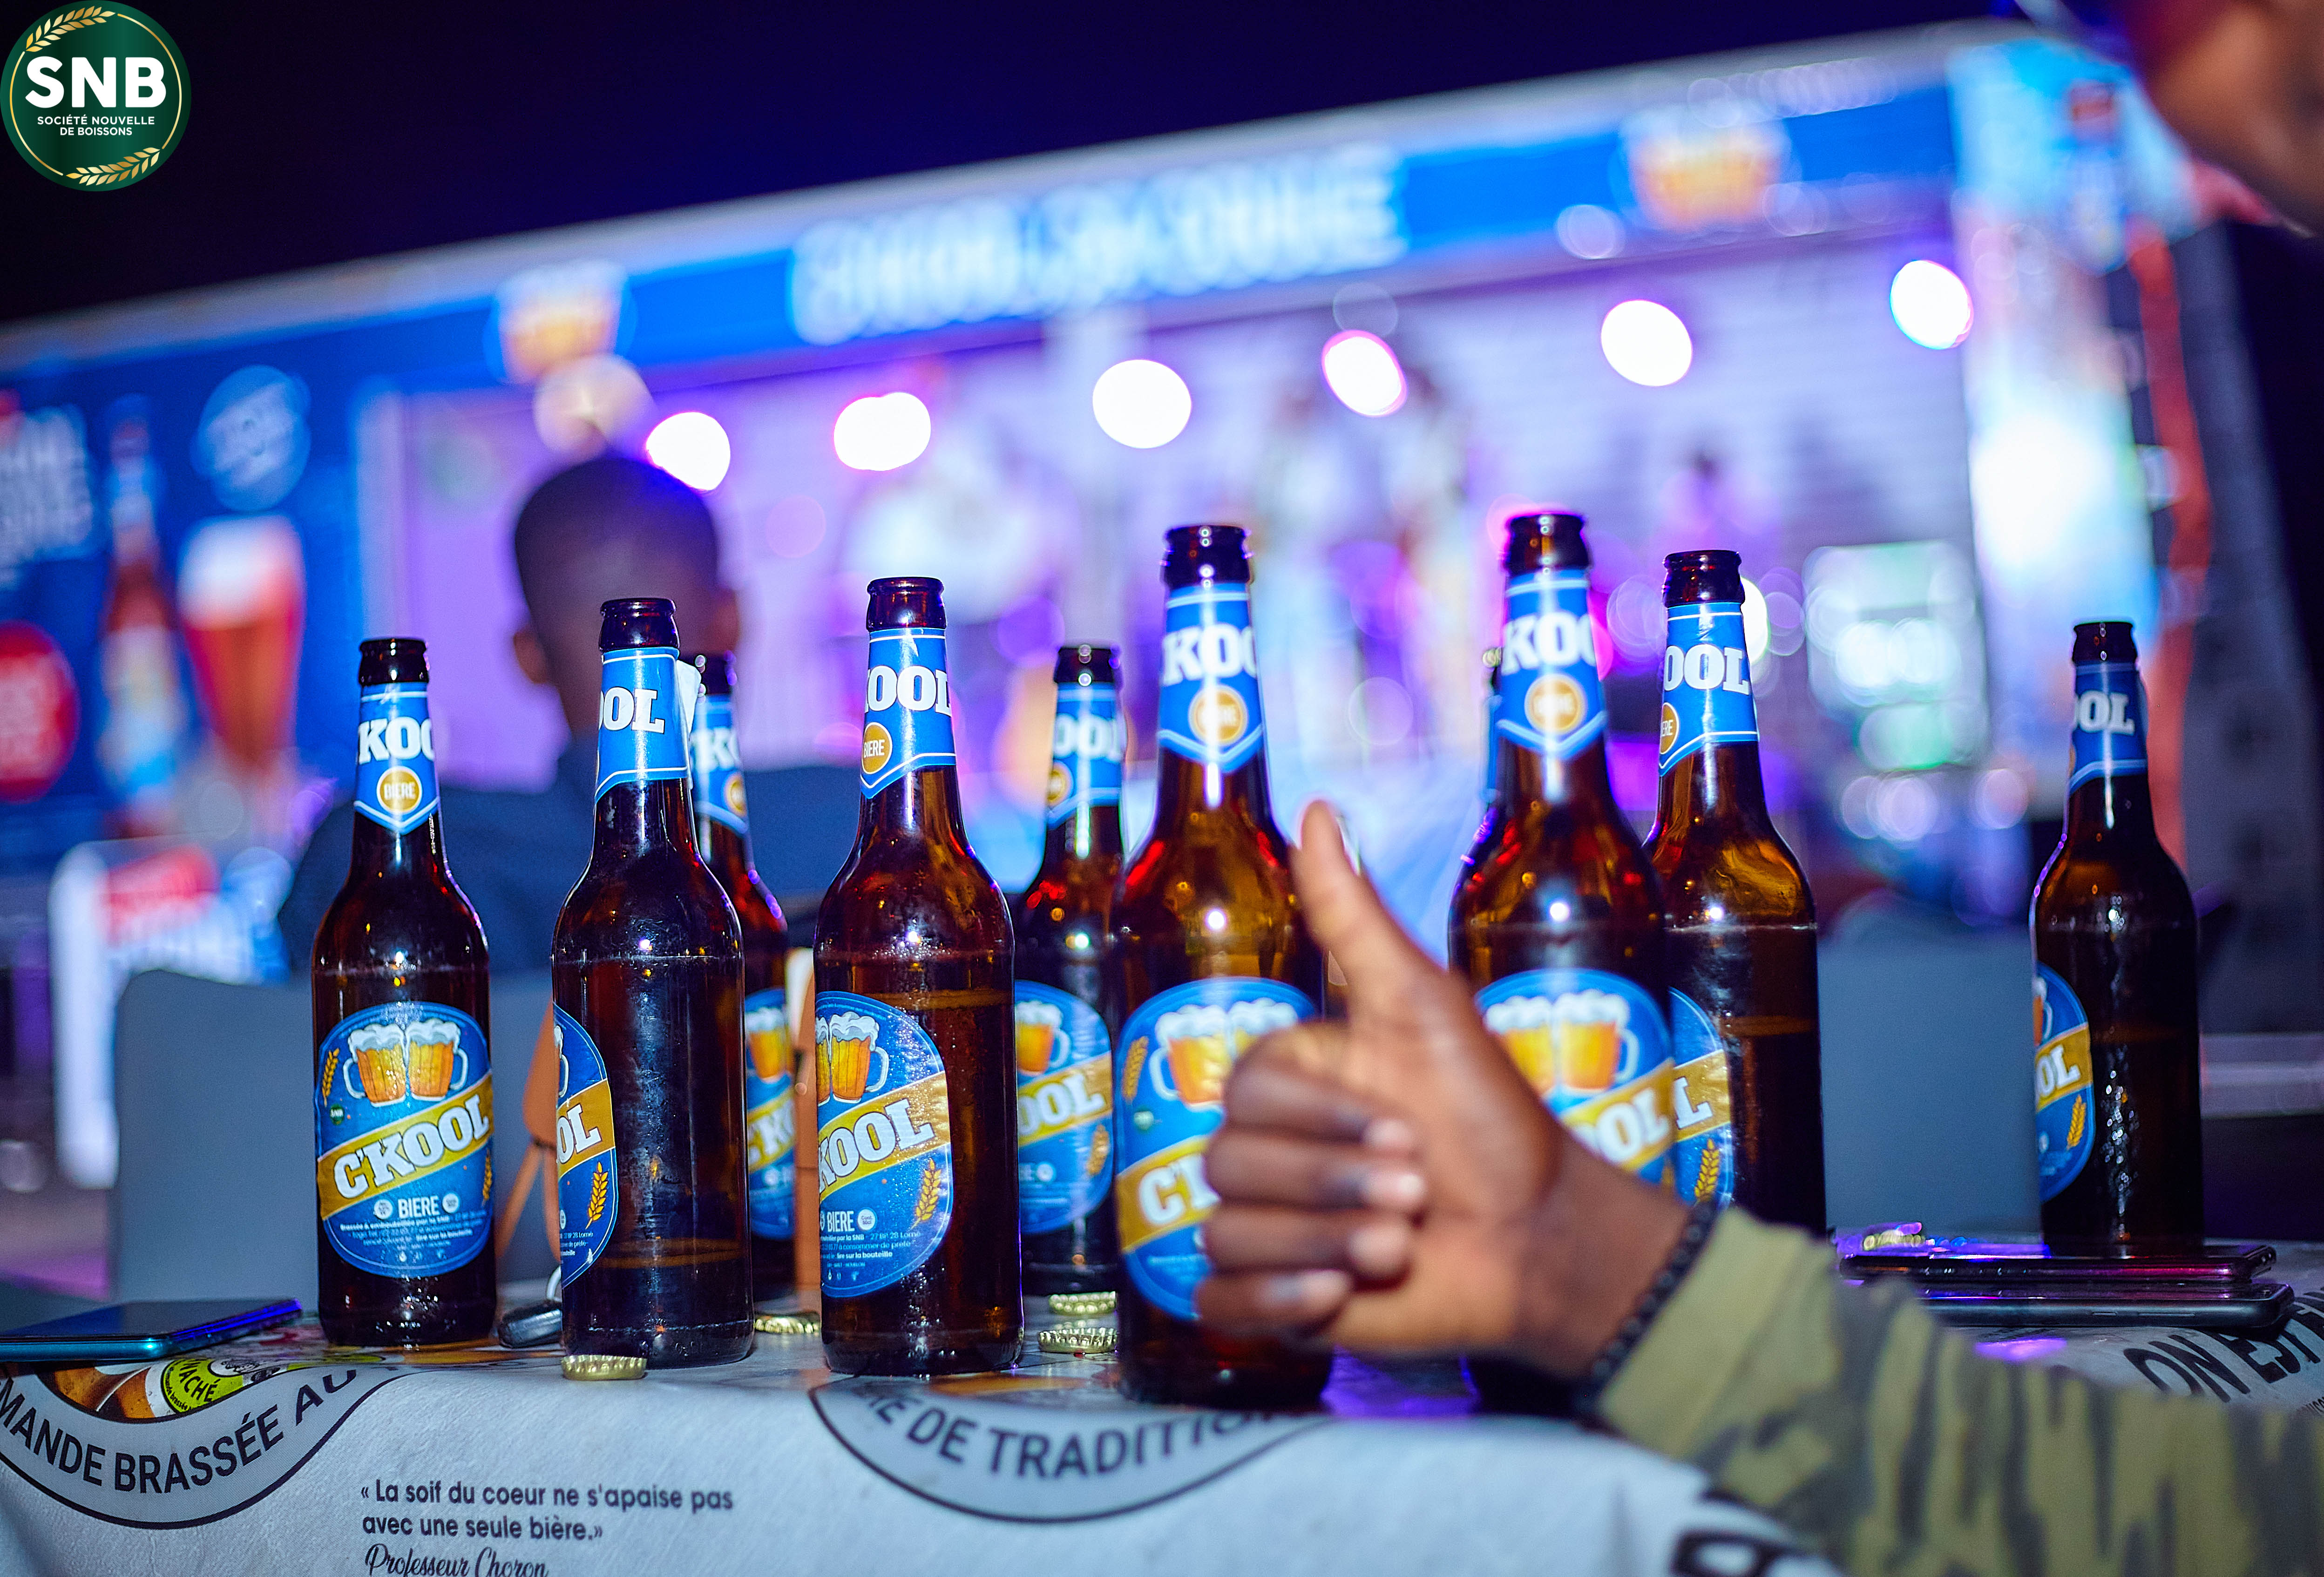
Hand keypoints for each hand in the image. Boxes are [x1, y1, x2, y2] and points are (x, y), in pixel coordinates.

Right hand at [1195, 801, 1688, 1376]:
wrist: (1541, 1240)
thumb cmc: (1494, 1123)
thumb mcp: (1426, 1009)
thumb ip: (1355, 919)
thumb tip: (1319, 809)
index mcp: (1293, 1082)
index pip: (1245, 1094)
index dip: (1321, 1118)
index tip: (1405, 1126)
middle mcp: (1270, 1151)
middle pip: (1229, 1165)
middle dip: (1336, 1182)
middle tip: (1418, 1187)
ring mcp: (1267, 1229)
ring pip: (1227, 1234)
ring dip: (1327, 1242)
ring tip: (1399, 1241)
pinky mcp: (1272, 1303)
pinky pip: (1217, 1301)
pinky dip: (1276, 1304)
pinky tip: (1338, 1297)